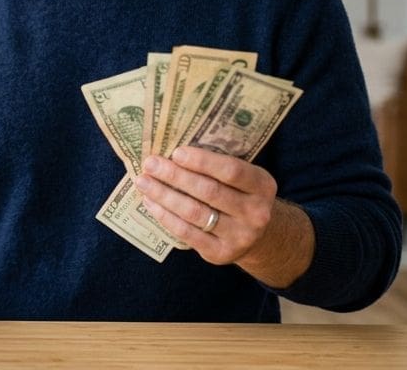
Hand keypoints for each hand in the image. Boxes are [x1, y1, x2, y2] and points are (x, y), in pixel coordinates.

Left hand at [134, 146, 277, 265]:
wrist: (258, 237)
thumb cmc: (240, 195)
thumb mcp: (243, 179)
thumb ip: (217, 166)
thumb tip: (172, 152)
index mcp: (262, 186)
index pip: (231, 171)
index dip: (202, 161)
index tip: (176, 152)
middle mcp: (256, 212)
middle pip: (209, 191)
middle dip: (175, 176)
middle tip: (150, 163)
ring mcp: (239, 236)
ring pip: (194, 213)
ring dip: (164, 195)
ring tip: (143, 181)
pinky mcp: (220, 253)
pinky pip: (187, 233)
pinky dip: (165, 216)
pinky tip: (150, 203)